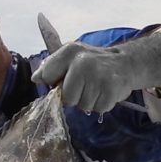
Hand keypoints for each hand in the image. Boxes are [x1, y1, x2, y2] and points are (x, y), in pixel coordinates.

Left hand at [31, 41, 149, 114]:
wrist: (125, 63)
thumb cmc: (92, 63)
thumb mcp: (70, 58)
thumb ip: (51, 67)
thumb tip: (35, 79)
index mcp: (70, 52)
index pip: (48, 76)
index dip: (56, 83)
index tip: (66, 79)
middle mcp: (83, 62)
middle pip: (67, 98)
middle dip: (76, 97)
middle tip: (86, 86)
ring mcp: (98, 76)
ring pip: (83, 106)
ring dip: (90, 101)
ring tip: (97, 88)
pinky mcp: (111, 89)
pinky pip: (98, 109)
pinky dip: (101, 104)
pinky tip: (105, 92)